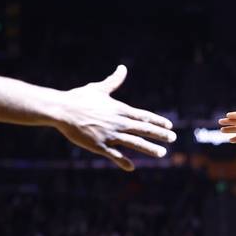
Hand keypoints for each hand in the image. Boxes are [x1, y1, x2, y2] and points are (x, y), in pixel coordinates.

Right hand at [51, 65, 174, 170]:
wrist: (61, 110)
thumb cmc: (79, 98)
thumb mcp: (99, 88)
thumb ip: (114, 80)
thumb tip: (122, 67)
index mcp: (120, 109)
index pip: (144, 116)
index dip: (158, 121)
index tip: (169, 126)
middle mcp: (118, 122)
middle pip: (144, 129)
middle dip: (160, 134)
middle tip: (173, 138)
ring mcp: (110, 134)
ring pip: (134, 142)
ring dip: (149, 148)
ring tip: (162, 153)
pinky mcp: (98, 145)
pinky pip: (114, 155)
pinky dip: (123, 161)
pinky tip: (131, 167)